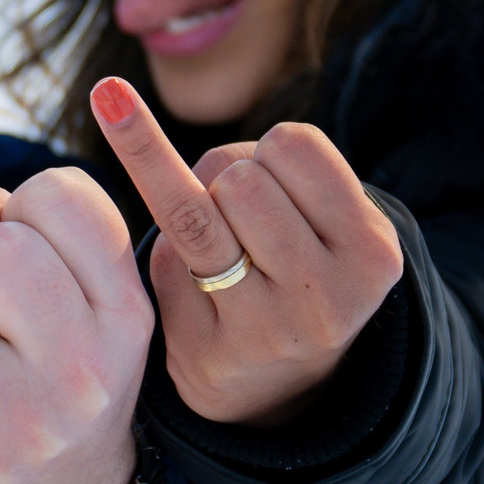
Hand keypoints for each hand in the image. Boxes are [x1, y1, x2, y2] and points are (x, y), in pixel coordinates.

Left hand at [92, 76, 402, 427]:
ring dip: (194, 210)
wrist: (285, 384)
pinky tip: (201, 296)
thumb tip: (112, 100)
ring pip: (194, 212)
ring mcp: (264, 334)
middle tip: (247, 227)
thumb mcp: (325, 211)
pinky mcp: (203, 357)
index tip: (283, 188)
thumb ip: (263, 158)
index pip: (292, 143)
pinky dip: (170, 261)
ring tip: (224, 251)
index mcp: (372, 252)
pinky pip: (161, 262)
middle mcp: (326, 299)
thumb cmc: (296, 260)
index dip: (271, 152)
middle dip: (228, 182)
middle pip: (239, 178)